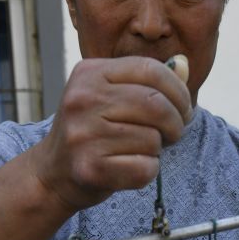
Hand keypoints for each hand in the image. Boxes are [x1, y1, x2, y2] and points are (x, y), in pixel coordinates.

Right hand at [33, 56, 191, 215]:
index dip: (179, 91)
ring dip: (157, 150)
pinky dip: (148, 171)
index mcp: (89, 73)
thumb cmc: (92, 131)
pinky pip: (144, 168)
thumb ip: (148, 82)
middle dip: (176, 123)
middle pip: (156, 105)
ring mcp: (84, 135)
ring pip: (152, 139)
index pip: (150, 70)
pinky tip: (132, 168)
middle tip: (173, 134)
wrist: (53, 173)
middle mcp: (82, 100)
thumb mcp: (112, 96)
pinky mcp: (90, 168)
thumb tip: (185, 66)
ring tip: (140, 150)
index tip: (184, 109)